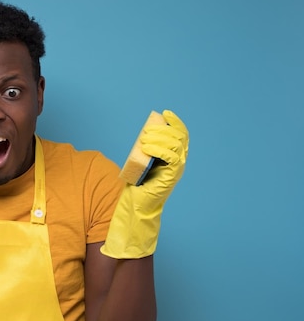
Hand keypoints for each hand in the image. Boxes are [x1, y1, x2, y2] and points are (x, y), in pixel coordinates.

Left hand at [101, 110, 188, 258]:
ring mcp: (177, 170)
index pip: (182, 135)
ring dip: (160, 138)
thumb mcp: (143, 161)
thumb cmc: (138, 184)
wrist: (137, 206)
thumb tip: (144, 134)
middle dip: (164, 130)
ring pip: (176, 146)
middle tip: (147, 131)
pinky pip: (171, 158)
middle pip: (179, 138)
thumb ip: (147, 150)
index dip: (176, 122)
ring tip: (144, 140)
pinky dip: (160, 150)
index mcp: (175, 156)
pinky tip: (147, 148)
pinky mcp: (171, 177)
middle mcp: (179, 162)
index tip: (166, 114)